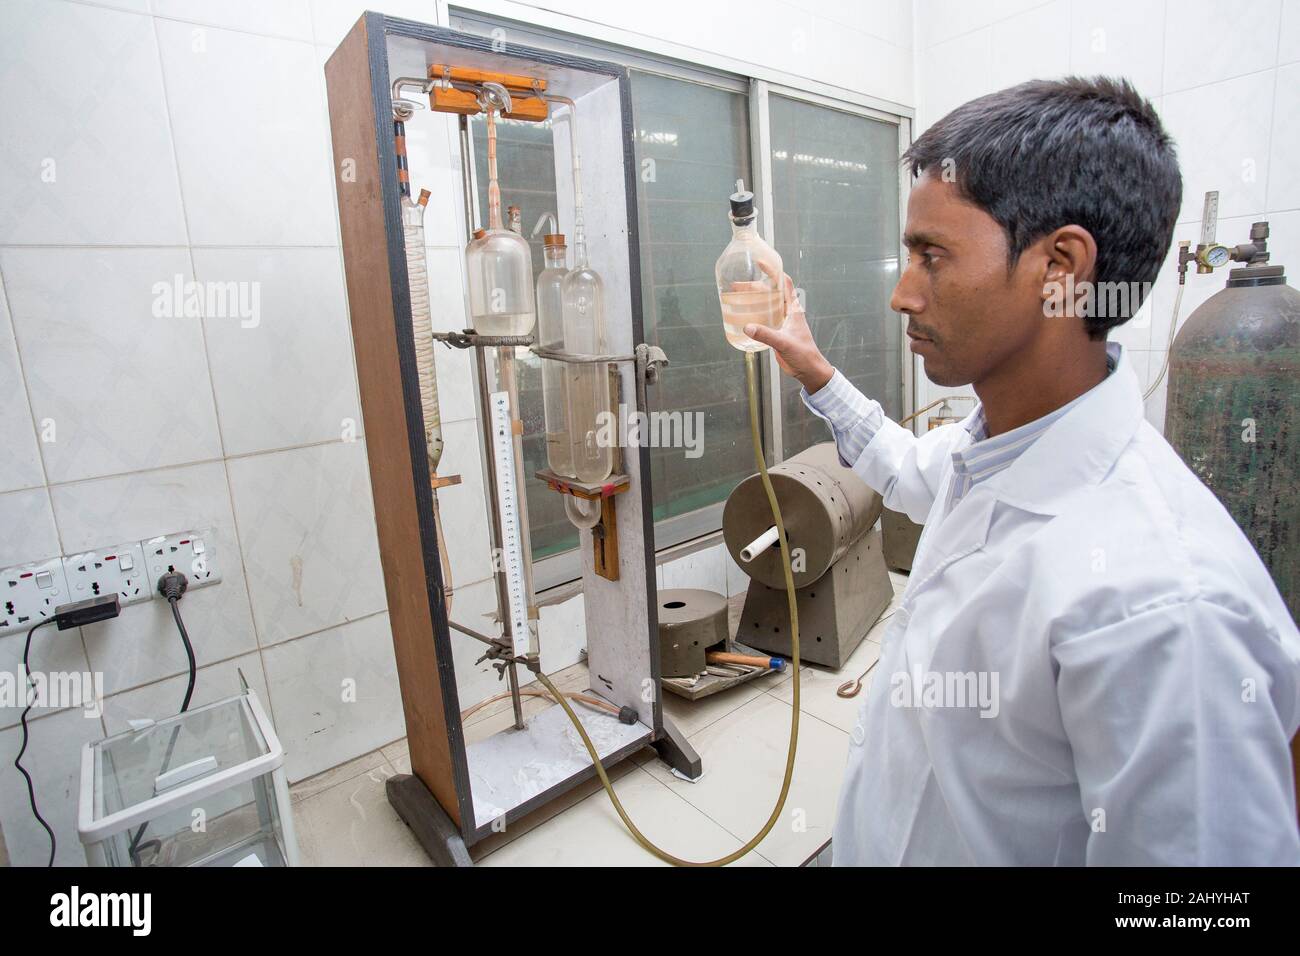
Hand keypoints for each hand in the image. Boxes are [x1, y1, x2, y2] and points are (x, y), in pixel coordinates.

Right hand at [744, 274, 834, 393]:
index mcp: (793, 309)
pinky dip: (753, 315)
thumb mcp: (784, 342)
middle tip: (738, 285)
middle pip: (770, 293)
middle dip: (754, 287)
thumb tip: (747, 327)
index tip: (762, 263)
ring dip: (752, 300)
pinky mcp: (777, 332)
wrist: (809, 370)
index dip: (774, 271)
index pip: (784, 284)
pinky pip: (763, 319)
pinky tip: (742, 317)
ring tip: (736, 298)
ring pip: (765, 306)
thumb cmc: (804, 354)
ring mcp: (782, 322)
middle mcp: (787, 313)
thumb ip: (766, 335)